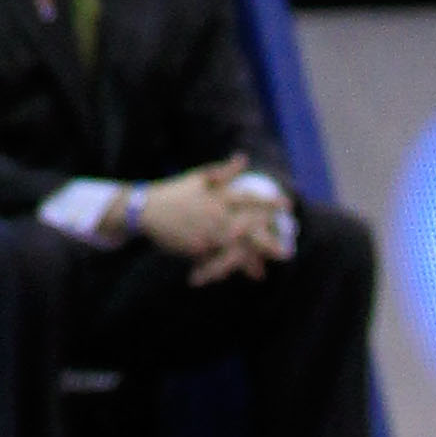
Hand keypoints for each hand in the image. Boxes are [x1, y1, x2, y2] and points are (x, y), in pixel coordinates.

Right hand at [135, 160, 291, 276]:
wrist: (146, 210)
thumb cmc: (175, 191)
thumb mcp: (199, 177)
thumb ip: (224, 171)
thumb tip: (244, 158)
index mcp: (218, 195)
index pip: (249, 199)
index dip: (270, 203)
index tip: (288, 205)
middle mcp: (215, 214)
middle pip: (247, 229)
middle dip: (268, 241)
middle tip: (287, 251)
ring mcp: (206, 233)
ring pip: (234, 250)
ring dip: (250, 262)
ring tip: (262, 272)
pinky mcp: (197, 249)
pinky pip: (215, 261)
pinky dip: (227, 270)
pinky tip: (232, 278)